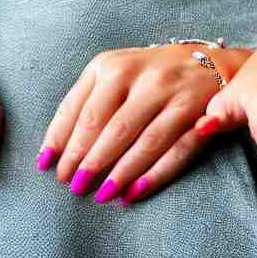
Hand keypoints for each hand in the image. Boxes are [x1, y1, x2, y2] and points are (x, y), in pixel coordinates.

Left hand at [36, 43, 252, 203]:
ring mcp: (173, 95)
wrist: (208, 63)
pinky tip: (134, 193)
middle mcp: (142, 76)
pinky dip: (154, 175)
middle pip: (108, 127)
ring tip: (100, 194)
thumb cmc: (149, 74)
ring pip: (142, 141)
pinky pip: (176, 151)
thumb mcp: (113, 73)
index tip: (47, 166)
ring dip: (118, 173)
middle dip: (87, 161)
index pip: (78, 108)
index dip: (61, 141)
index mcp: (111, 66)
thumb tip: (55, 148)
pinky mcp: (199, 114)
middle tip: (74, 185)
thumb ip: (86, 101)